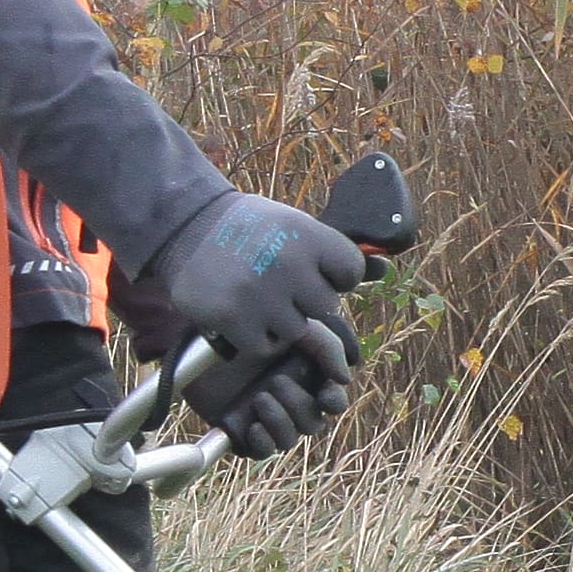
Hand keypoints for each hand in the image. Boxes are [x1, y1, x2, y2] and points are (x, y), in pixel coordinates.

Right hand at [123, 190, 368, 373]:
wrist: (187, 226)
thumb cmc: (250, 229)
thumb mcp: (296, 226)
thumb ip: (336, 251)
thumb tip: (385, 270)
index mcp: (309, 236)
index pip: (352, 272)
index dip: (335, 275)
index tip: (312, 268)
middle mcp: (289, 265)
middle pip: (326, 308)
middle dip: (306, 301)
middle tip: (278, 284)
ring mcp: (261, 296)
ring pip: (296, 331)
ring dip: (279, 321)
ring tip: (257, 296)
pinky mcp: (234, 320)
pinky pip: (264, 346)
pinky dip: (253, 336)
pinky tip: (239, 310)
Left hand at [200, 311, 358, 459]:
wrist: (203, 333)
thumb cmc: (253, 324)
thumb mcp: (297, 326)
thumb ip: (328, 347)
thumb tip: (344, 378)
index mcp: (307, 379)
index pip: (333, 402)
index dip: (333, 402)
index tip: (324, 395)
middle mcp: (289, 402)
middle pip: (313, 423)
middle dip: (298, 406)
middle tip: (275, 382)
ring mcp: (265, 418)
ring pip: (289, 440)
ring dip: (280, 422)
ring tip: (259, 398)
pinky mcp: (240, 430)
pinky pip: (261, 452)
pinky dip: (262, 442)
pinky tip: (253, 426)